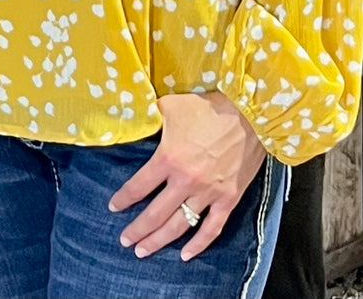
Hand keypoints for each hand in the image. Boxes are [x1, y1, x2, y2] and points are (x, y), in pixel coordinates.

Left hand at [108, 91, 266, 260]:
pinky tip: (185, 255)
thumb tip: (134, 115)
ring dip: (160, 241)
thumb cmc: (207, 108)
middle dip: (137, 229)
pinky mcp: (228, 199)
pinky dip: (198, 245)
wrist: (249, 116)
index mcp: (168, 158)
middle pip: (156, 213)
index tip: (113, 207)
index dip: (124, 199)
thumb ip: (151, 115)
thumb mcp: (171, 106)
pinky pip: (212, 228)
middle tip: (124, 240)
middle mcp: (185, 181)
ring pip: (179, 225)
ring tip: (143, 251)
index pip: (139, 186)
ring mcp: (208, 193)